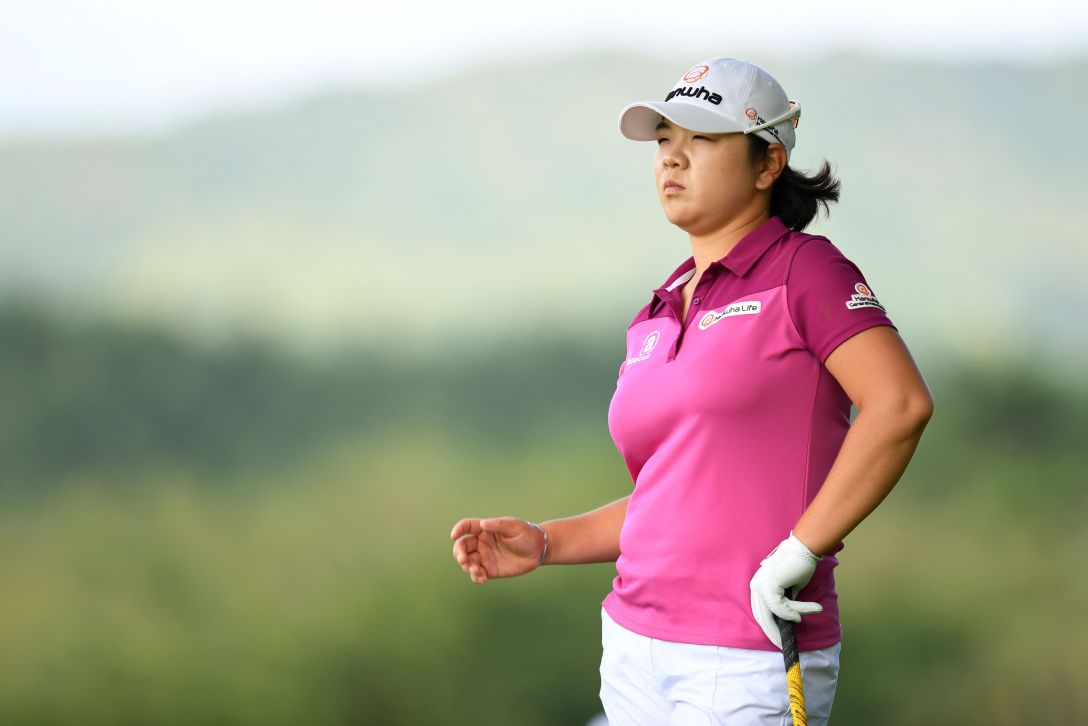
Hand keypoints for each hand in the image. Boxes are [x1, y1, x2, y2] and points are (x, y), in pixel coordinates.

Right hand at [450, 517, 545, 584]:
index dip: (458, 530)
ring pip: (467, 562)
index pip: (467, 527)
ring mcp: (484, 557)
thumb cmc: (526, 534)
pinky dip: (476, 577)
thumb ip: (499, 525)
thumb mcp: (514, 527)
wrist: (538, 551)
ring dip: (467, 567)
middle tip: (464, 560)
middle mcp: (481, 543)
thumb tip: (484, 524)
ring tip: (477, 570)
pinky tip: (482, 578)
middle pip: (462, 546)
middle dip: (459, 553)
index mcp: (485, 529)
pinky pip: (477, 574)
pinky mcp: (490, 570)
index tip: (454, 536)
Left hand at [749, 531, 822, 648]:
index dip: (769, 627)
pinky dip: (793, 612)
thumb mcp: (789, 589)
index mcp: (758, 586)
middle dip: (772, 633)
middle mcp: (756, 586)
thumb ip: (785, 602)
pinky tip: (803, 613)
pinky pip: (782, 607)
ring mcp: (761, 585)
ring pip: (772, 614)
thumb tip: (788, 620)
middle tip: (782, 645)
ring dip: (791, 618)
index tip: (777, 639)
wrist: (803, 548)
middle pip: (761, 617)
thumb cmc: (798, 566)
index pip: (760, 612)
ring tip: (804, 618)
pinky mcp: (770, 585)